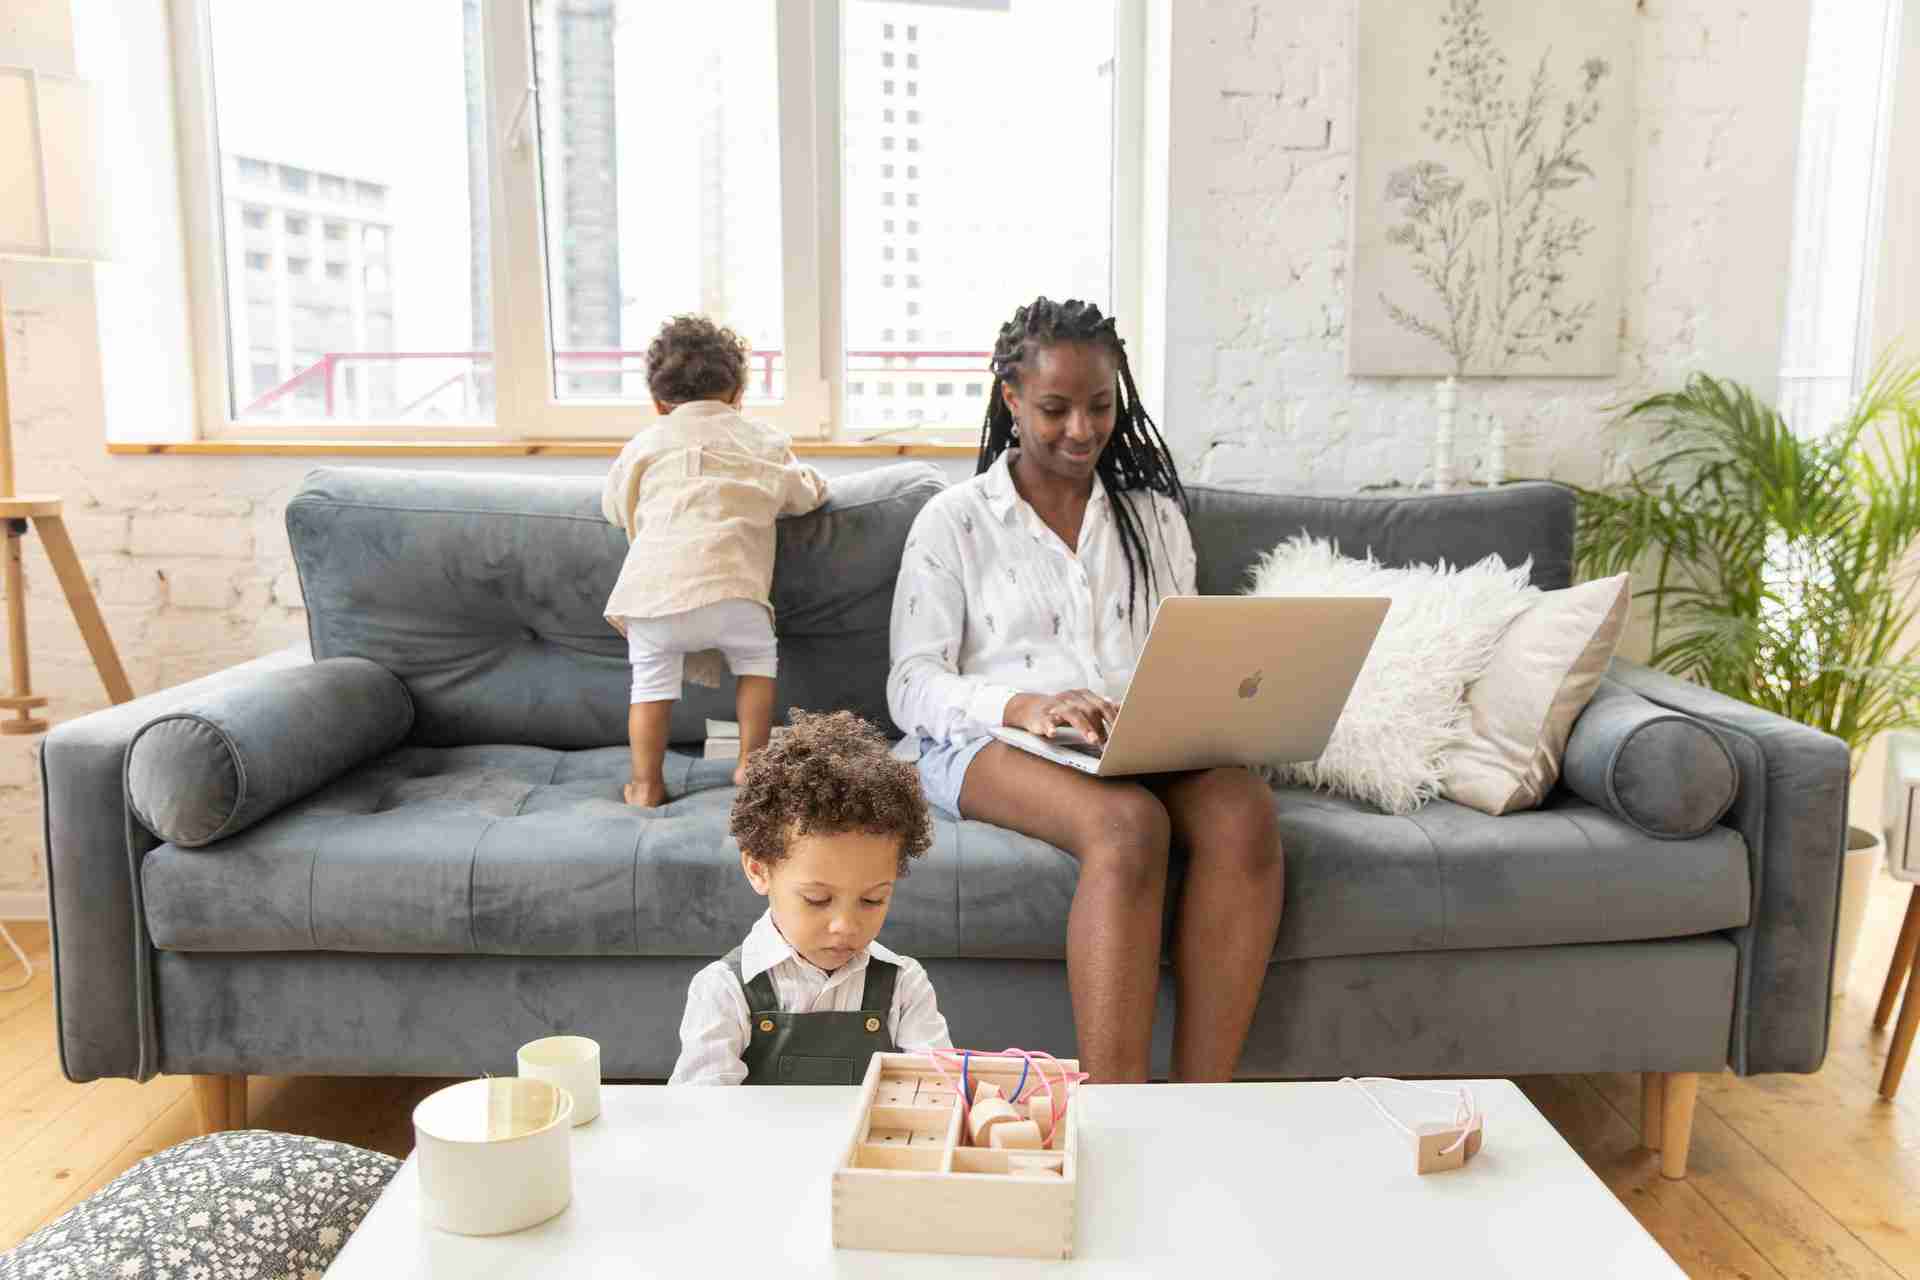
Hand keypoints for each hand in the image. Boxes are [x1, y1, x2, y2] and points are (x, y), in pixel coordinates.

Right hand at [1005, 690, 1120, 744]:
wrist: (1030, 708)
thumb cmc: (1061, 709)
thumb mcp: (1082, 706)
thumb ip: (1101, 708)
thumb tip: (1122, 707)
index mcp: (1082, 695)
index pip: (1102, 705)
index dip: (1113, 719)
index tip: (1122, 733)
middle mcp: (1070, 697)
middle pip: (1089, 709)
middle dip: (1100, 726)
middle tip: (1108, 742)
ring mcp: (1055, 706)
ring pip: (1072, 713)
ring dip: (1084, 727)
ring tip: (1092, 740)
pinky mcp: (1041, 716)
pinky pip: (1046, 720)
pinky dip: (1050, 727)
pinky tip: (1053, 733)